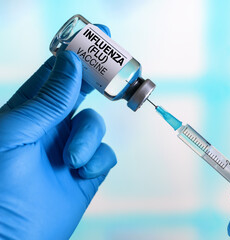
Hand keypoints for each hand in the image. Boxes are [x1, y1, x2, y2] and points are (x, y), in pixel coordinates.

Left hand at [0, 25, 116, 238]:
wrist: (10, 239)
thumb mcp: (15, 134)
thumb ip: (48, 99)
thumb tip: (71, 62)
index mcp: (28, 112)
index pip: (56, 74)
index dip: (76, 53)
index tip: (99, 34)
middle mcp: (51, 127)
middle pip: (82, 93)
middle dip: (99, 82)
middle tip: (117, 73)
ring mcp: (70, 149)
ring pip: (96, 125)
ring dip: (88, 140)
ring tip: (71, 162)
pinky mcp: (87, 172)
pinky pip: (106, 155)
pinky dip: (97, 162)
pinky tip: (80, 175)